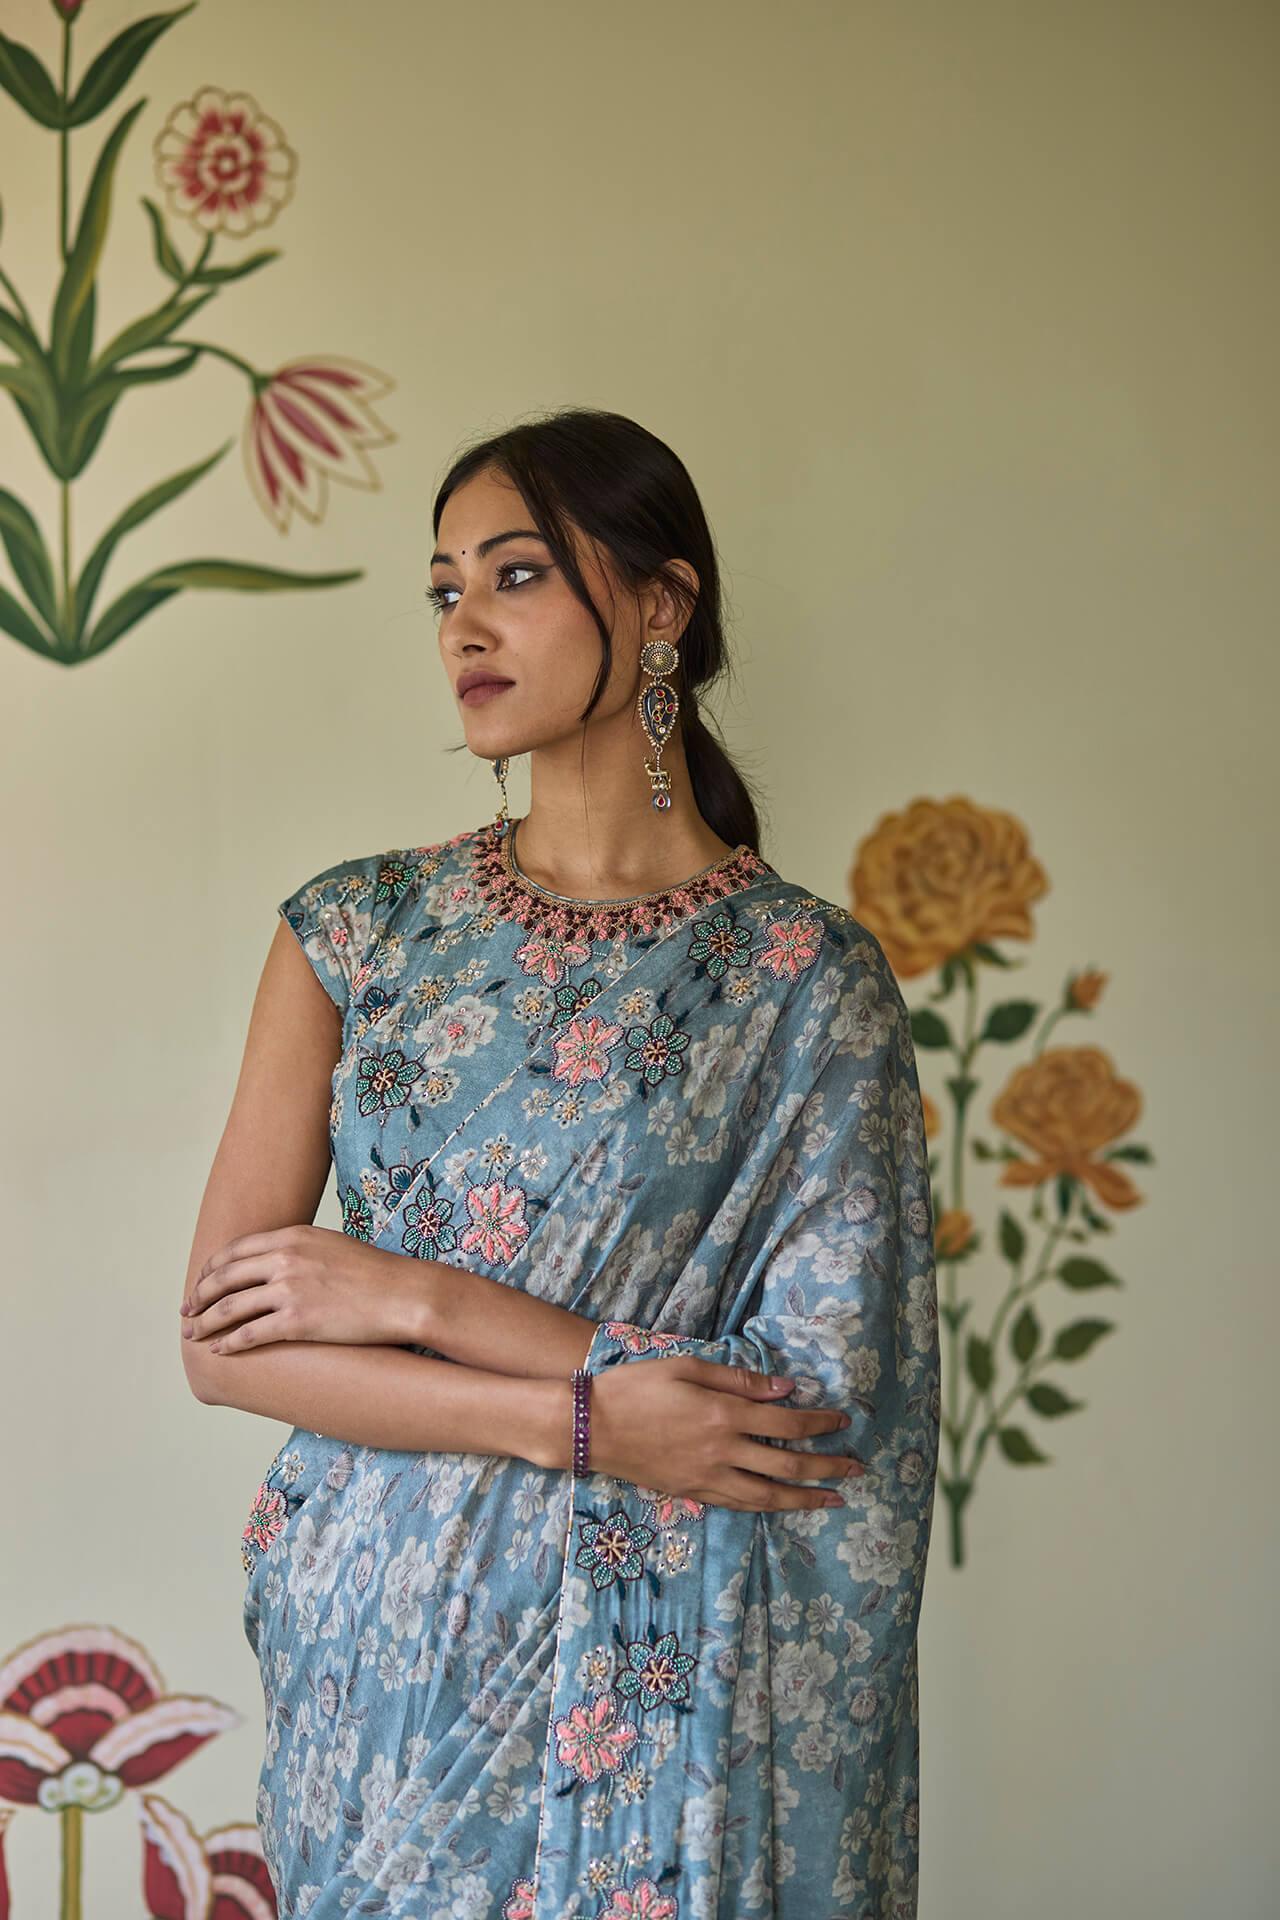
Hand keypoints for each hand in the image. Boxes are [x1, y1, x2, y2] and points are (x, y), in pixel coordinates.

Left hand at [180, 1225, 430, 1354]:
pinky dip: (229, 1343)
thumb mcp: (331, 1245)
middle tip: (186, 1309)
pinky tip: (220, 1350)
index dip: (212, 1268)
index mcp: (292, 1237)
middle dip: (199, 1295)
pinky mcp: (297, 1322)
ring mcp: (289, 1290)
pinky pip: (250, 1334)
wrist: (403, 1294)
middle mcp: (284, 1260)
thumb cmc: (375, 1273)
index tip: (201, 1282)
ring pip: (230, 1307)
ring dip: (205, 1322)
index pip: (235, 1250)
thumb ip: (300, 1249)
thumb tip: (277, 1261)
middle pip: (224, 1277)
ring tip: (193, 1333)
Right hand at [589, 1355, 863, 1511]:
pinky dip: (767, 1507)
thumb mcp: (687, 1367)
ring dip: (806, 1498)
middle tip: (857, 1468)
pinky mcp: (692, 1492)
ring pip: (768, 1495)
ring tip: (833, 1499)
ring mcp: (707, 1477)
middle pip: (788, 1464)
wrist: (588, 1426)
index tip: (843, 1421)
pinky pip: (739, 1504)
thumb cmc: (636, 1386)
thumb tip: (784, 1389)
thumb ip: (738, 1379)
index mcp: (723, 1414)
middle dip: (827, 1466)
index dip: (820, 1424)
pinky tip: (782, 1506)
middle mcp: (722, 1451)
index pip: (787, 1424)